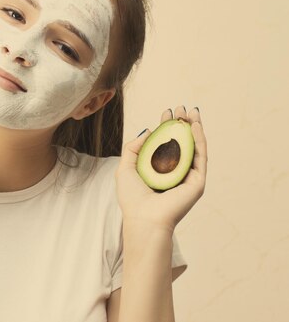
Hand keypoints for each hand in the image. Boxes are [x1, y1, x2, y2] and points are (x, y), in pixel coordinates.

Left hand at [115, 105, 207, 231]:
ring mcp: (187, 177)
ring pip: (194, 147)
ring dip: (194, 128)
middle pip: (182, 143)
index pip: (166, 145)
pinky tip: (195, 126)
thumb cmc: (132, 198)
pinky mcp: (197, 182)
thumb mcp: (126, 167)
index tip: (166, 113)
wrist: (143, 218)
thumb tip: (148, 130)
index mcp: (160, 170)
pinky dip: (199, 140)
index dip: (167, 128)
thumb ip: (134, 147)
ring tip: (190, 111)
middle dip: (181, 124)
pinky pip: (200, 157)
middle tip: (180, 108)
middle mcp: (175, 173)